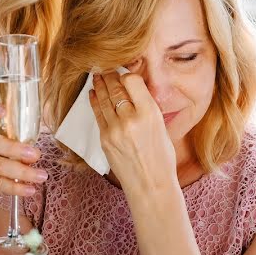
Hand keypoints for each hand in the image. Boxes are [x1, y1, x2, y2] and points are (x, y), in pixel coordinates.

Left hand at [90, 71, 176, 192]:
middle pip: (115, 87)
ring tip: (97, 76)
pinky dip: (95, 101)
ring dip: (99, 85)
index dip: (127, 75)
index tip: (124, 73)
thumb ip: (147, 108)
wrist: (150, 185)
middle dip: (109, 76)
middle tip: (105, 68)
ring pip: (103, 99)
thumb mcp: (162, 128)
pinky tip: (93, 94)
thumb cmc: (161, 158)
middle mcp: (130, 119)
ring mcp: (114, 129)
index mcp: (150, 114)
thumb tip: (134, 90)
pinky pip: (97, 114)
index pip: (132, 81)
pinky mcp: (104, 138)